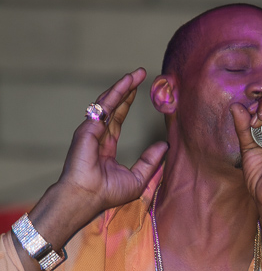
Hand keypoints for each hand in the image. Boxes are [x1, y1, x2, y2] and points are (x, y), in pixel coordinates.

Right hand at [58, 68, 167, 224]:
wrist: (87, 196)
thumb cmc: (108, 193)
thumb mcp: (138, 178)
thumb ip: (151, 161)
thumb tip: (165, 146)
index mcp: (106, 147)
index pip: (117, 119)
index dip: (127, 104)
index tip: (139, 90)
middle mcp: (97, 135)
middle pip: (113, 106)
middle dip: (126, 89)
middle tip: (140, 73)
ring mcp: (91, 130)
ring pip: (108, 101)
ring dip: (122, 86)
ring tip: (136, 73)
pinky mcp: (89, 127)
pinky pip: (105, 106)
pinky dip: (116, 93)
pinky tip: (127, 83)